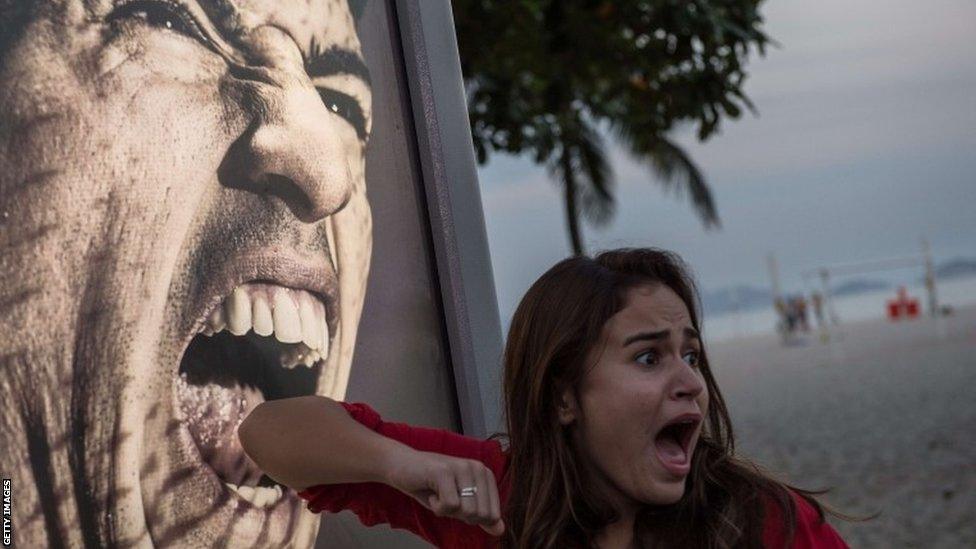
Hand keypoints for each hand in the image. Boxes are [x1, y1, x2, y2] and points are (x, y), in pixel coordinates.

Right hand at [386, 449, 504, 535]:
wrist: (402, 466)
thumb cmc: (431, 485)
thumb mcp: (460, 504)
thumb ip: (482, 516)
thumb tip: (500, 530)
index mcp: (486, 475)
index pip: (492, 515)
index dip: (472, 518)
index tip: (457, 503)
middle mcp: (478, 468)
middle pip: (480, 515)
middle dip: (459, 515)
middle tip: (445, 498)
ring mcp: (463, 468)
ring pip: (467, 511)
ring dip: (447, 511)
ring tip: (438, 494)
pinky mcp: (445, 471)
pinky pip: (450, 506)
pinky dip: (437, 507)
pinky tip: (431, 493)